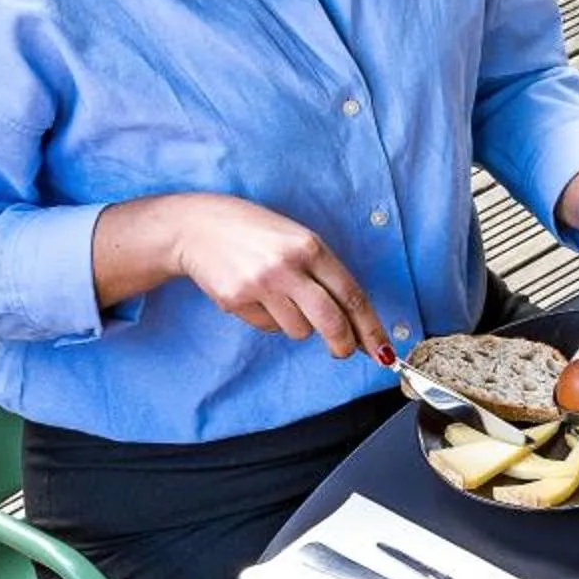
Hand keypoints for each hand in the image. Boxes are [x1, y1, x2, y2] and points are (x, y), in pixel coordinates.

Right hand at [153, 193, 392, 361]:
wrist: (196, 226)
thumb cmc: (255, 233)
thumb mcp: (296, 240)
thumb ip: (323, 275)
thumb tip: (353, 321)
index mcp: (310, 247)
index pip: (352, 296)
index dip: (371, 329)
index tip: (382, 351)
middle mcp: (288, 266)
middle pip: (332, 322)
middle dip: (343, 345)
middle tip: (343, 352)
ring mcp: (261, 284)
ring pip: (299, 330)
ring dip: (297, 324)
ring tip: (278, 297)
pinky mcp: (236, 300)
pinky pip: (268, 327)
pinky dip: (268, 319)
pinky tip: (254, 295)